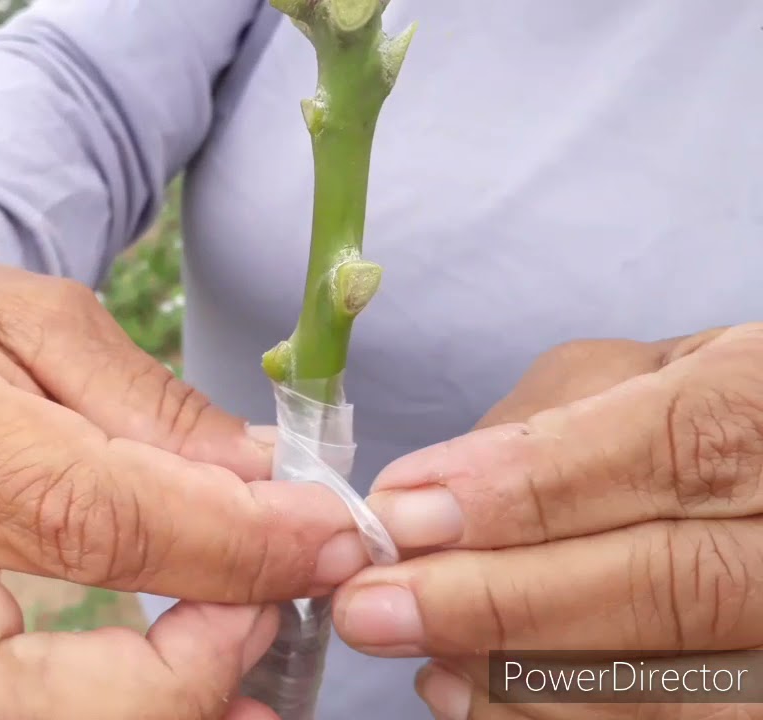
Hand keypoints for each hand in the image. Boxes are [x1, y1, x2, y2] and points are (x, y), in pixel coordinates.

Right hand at [0, 250, 366, 719]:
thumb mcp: (46, 320)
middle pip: (3, 698)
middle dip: (168, 688)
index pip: (74, 520)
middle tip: (267, 624)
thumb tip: (279, 499)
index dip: (219, 547)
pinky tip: (187, 694)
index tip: (325, 539)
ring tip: (247, 676)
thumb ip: (158, 414)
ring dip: (149, 719)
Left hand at [330, 325, 760, 718]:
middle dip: (500, 603)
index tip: (405, 516)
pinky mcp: (760, 701)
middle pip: (675, 586)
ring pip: (674, 687)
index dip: (534, 489)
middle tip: (371, 608)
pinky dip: (544, 719)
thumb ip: (534, 425)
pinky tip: (466, 691)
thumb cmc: (689, 419)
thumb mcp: (633, 376)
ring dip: (514, 678)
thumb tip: (417, 506)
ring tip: (412, 652)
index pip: (675, 449)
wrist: (760, 499)